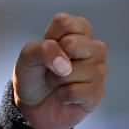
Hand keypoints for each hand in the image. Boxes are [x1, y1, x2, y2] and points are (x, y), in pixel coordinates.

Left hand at [12, 12, 108, 128]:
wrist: (32, 105)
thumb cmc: (33, 73)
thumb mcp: (28, 54)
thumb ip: (44, 49)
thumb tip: (65, 64)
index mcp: (79, 31)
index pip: (65, 23)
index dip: (49, 38)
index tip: (46, 49)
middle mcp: (94, 48)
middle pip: (73, 43)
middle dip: (53, 60)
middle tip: (52, 68)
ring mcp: (99, 70)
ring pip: (73, 70)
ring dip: (56, 79)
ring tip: (57, 83)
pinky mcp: (98, 92)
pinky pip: (75, 91)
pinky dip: (62, 95)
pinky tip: (64, 96)